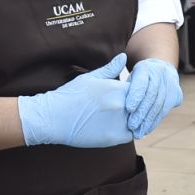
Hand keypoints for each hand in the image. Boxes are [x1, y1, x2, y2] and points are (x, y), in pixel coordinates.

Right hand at [16, 54, 132, 147]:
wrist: (53, 118)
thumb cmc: (70, 95)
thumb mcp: (90, 77)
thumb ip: (110, 69)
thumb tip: (123, 56)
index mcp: (117, 89)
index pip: (140, 89)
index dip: (136, 91)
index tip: (129, 93)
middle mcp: (122, 105)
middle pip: (141, 105)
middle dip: (138, 106)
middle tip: (130, 107)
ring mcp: (119, 122)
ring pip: (138, 121)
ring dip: (135, 120)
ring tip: (125, 118)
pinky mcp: (114, 138)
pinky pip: (130, 134)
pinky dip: (129, 131)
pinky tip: (119, 127)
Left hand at [124, 59, 182, 138]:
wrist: (158, 71)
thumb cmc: (134, 79)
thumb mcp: (126, 77)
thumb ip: (119, 84)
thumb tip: (115, 96)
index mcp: (145, 68)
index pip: (142, 82)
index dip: (136, 96)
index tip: (128, 109)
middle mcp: (160, 73)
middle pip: (152, 95)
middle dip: (142, 112)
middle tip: (131, 126)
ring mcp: (171, 83)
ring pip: (160, 105)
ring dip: (148, 121)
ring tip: (138, 133)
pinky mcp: (177, 94)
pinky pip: (165, 110)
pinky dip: (155, 122)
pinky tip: (146, 130)